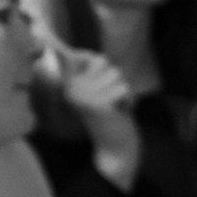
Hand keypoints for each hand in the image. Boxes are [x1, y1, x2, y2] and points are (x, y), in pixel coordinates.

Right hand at [48, 39, 141, 189]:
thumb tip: (72, 49)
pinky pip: (123, 88)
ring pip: (115, 73)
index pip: (80, 56)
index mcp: (68, 84)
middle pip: (102, 61)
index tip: (93, 72)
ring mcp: (83, 95)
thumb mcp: (97, 90)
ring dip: (122, 89)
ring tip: (116, 104)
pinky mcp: (98, 104)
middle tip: (110, 98)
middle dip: (114, 78)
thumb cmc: (109, 115)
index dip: (90, 59)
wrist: (114, 146)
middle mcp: (71, 88)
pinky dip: (128, 99)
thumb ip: (89, 70)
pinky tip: (121, 111)